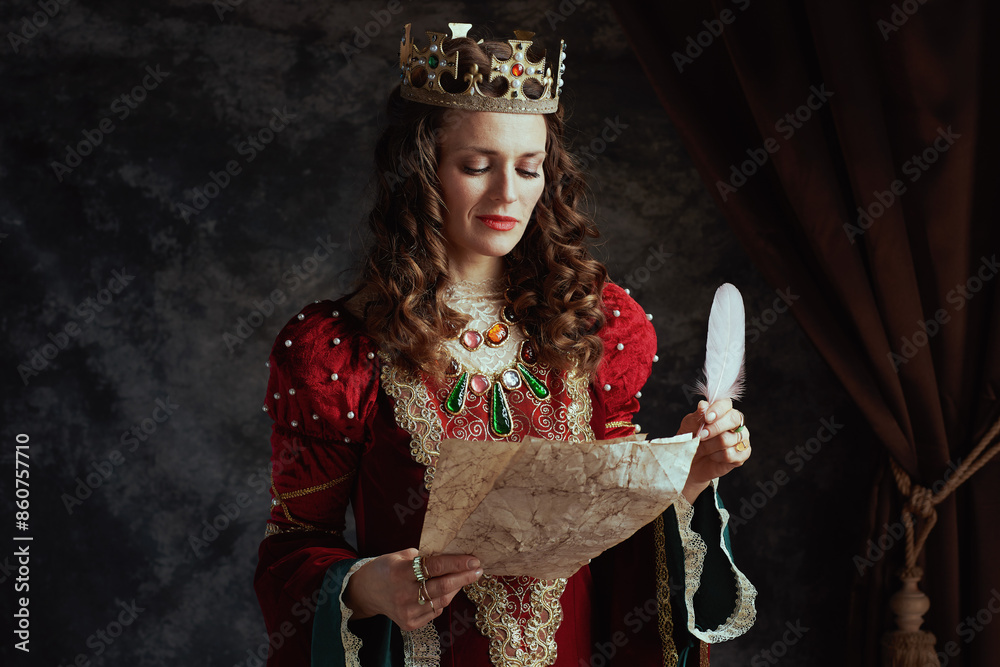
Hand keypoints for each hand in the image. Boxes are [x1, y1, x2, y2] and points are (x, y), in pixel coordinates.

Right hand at [343, 548, 482, 630]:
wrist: (366, 592)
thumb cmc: (386, 568)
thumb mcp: (400, 555)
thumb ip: (423, 557)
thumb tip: (451, 555)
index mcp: (399, 572)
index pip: (434, 567)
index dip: (456, 563)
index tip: (473, 560)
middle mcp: (403, 594)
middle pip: (442, 586)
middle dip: (464, 577)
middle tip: (478, 570)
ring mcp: (406, 611)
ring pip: (442, 601)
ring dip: (456, 588)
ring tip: (465, 577)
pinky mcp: (409, 623)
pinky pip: (435, 611)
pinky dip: (443, 600)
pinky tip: (446, 590)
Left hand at [676, 398, 750, 502]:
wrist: (690, 462)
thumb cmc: (691, 440)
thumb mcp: (689, 426)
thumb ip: (697, 416)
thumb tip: (703, 405)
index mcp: (723, 412)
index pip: (726, 404)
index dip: (717, 409)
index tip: (707, 418)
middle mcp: (736, 423)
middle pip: (733, 419)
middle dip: (715, 428)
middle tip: (701, 436)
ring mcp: (742, 439)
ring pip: (729, 438)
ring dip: (710, 445)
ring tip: (702, 448)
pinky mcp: (742, 455)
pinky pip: (730, 454)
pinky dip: (717, 456)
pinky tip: (712, 456)